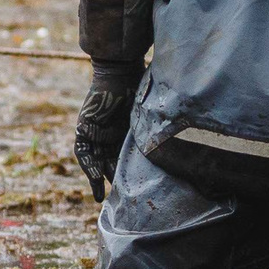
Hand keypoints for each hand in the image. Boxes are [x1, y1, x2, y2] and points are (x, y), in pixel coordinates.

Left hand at [74, 60, 142, 200]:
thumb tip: (185, 140)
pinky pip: (83, 150)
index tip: (136, 188)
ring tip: (100, 197)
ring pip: (94, 159)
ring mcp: (95, 130)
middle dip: (113, 178)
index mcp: (124, 130)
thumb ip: (155, 128)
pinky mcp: (84, 126)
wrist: (121, 70)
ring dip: (96, 177)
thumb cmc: (139, 86)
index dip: (128, 171)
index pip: (124, 155)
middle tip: (120, 199)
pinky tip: (94, 178)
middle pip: (109, 160)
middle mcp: (109, 132)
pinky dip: (88, 165)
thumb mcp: (149, 114)